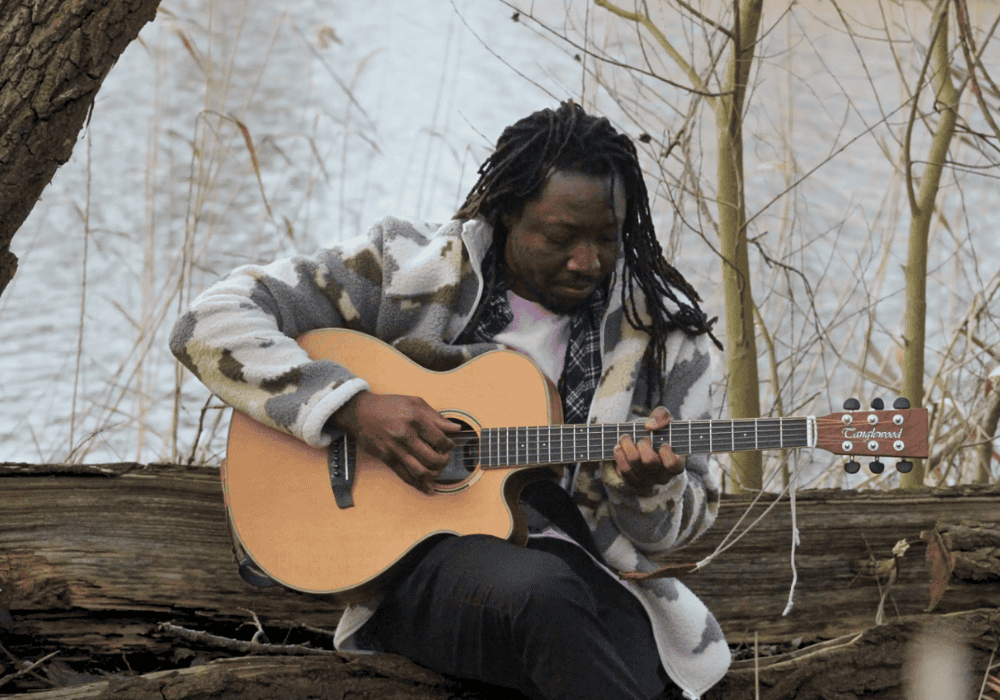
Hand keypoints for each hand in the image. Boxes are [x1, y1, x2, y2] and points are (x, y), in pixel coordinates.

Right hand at [329, 391, 460, 492]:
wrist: (360, 412)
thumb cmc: (388, 406)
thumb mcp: (414, 403)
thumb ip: (436, 417)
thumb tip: (455, 428)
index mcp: (414, 419)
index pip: (439, 439)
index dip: (449, 445)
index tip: (449, 446)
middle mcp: (405, 435)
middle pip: (432, 458)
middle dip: (443, 461)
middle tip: (444, 458)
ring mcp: (394, 448)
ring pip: (420, 471)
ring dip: (433, 475)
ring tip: (437, 470)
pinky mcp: (386, 458)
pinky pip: (405, 475)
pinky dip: (418, 484)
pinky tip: (427, 487)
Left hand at [613, 406, 684, 493]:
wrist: (646, 441)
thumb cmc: (659, 431)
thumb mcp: (665, 418)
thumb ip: (661, 416)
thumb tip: (650, 425)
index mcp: (677, 464)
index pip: (673, 464)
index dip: (666, 453)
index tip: (663, 443)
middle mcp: (663, 475)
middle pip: (649, 461)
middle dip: (642, 444)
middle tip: (642, 438)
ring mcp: (647, 480)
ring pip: (634, 465)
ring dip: (626, 447)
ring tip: (624, 438)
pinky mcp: (633, 481)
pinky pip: (623, 471)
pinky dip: (619, 457)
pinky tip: (619, 448)